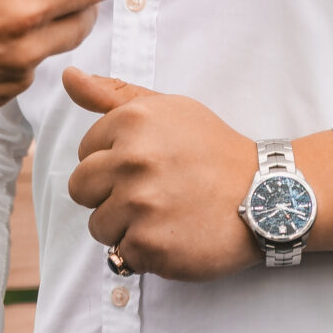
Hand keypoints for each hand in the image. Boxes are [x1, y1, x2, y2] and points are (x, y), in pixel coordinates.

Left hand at [65, 71, 332, 270]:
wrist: (265, 195)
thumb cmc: (212, 150)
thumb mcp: (167, 110)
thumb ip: (112, 95)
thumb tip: (68, 76)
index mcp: (131, 121)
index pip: (85, 153)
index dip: (113, 164)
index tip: (147, 167)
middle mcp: (132, 160)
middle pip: (80, 189)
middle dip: (109, 195)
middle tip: (151, 195)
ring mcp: (140, 205)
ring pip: (97, 226)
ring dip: (125, 228)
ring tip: (164, 216)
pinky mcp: (151, 246)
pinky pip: (120, 256)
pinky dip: (144, 253)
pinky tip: (174, 237)